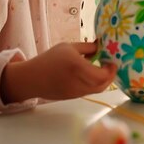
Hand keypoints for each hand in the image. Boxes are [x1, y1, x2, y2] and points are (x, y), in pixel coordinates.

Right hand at [1, 42, 116, 102]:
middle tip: (111, 67)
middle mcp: (77, 81)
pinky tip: (91, 75)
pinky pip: (88, 91)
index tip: (112, 61)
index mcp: (77, 66)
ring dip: (103, 81)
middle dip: (110, 76)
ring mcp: (75, 92)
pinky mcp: (72, 97)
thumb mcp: (68, 47)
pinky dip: (94, 85)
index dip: (111, 70)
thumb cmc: (49, 59)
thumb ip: (88, 47)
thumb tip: (103, 46)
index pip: (102, 75)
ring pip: (96, 90)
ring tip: (101, 70)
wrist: (31, 78)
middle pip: (102, 85)